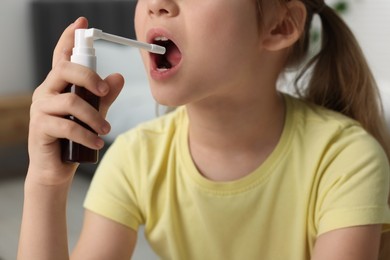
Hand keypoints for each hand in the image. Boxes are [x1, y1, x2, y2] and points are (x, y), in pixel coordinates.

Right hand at [27, 17, 123, 184]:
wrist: (57, 168)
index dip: (69, 38)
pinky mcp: (40, 128)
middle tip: (105, 91)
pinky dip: (87, 135)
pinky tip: (97, 143)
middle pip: (64, 70)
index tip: (81, 22)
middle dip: (89, 77)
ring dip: (94, 116)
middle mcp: (46, 92)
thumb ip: (105, 96)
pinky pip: (67, 127)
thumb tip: (119, 77)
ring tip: (106, 130)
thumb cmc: (75, 137)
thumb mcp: (95, 113)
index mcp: (58, 85)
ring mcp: (41, 109)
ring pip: (70, 102)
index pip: (61, 56)